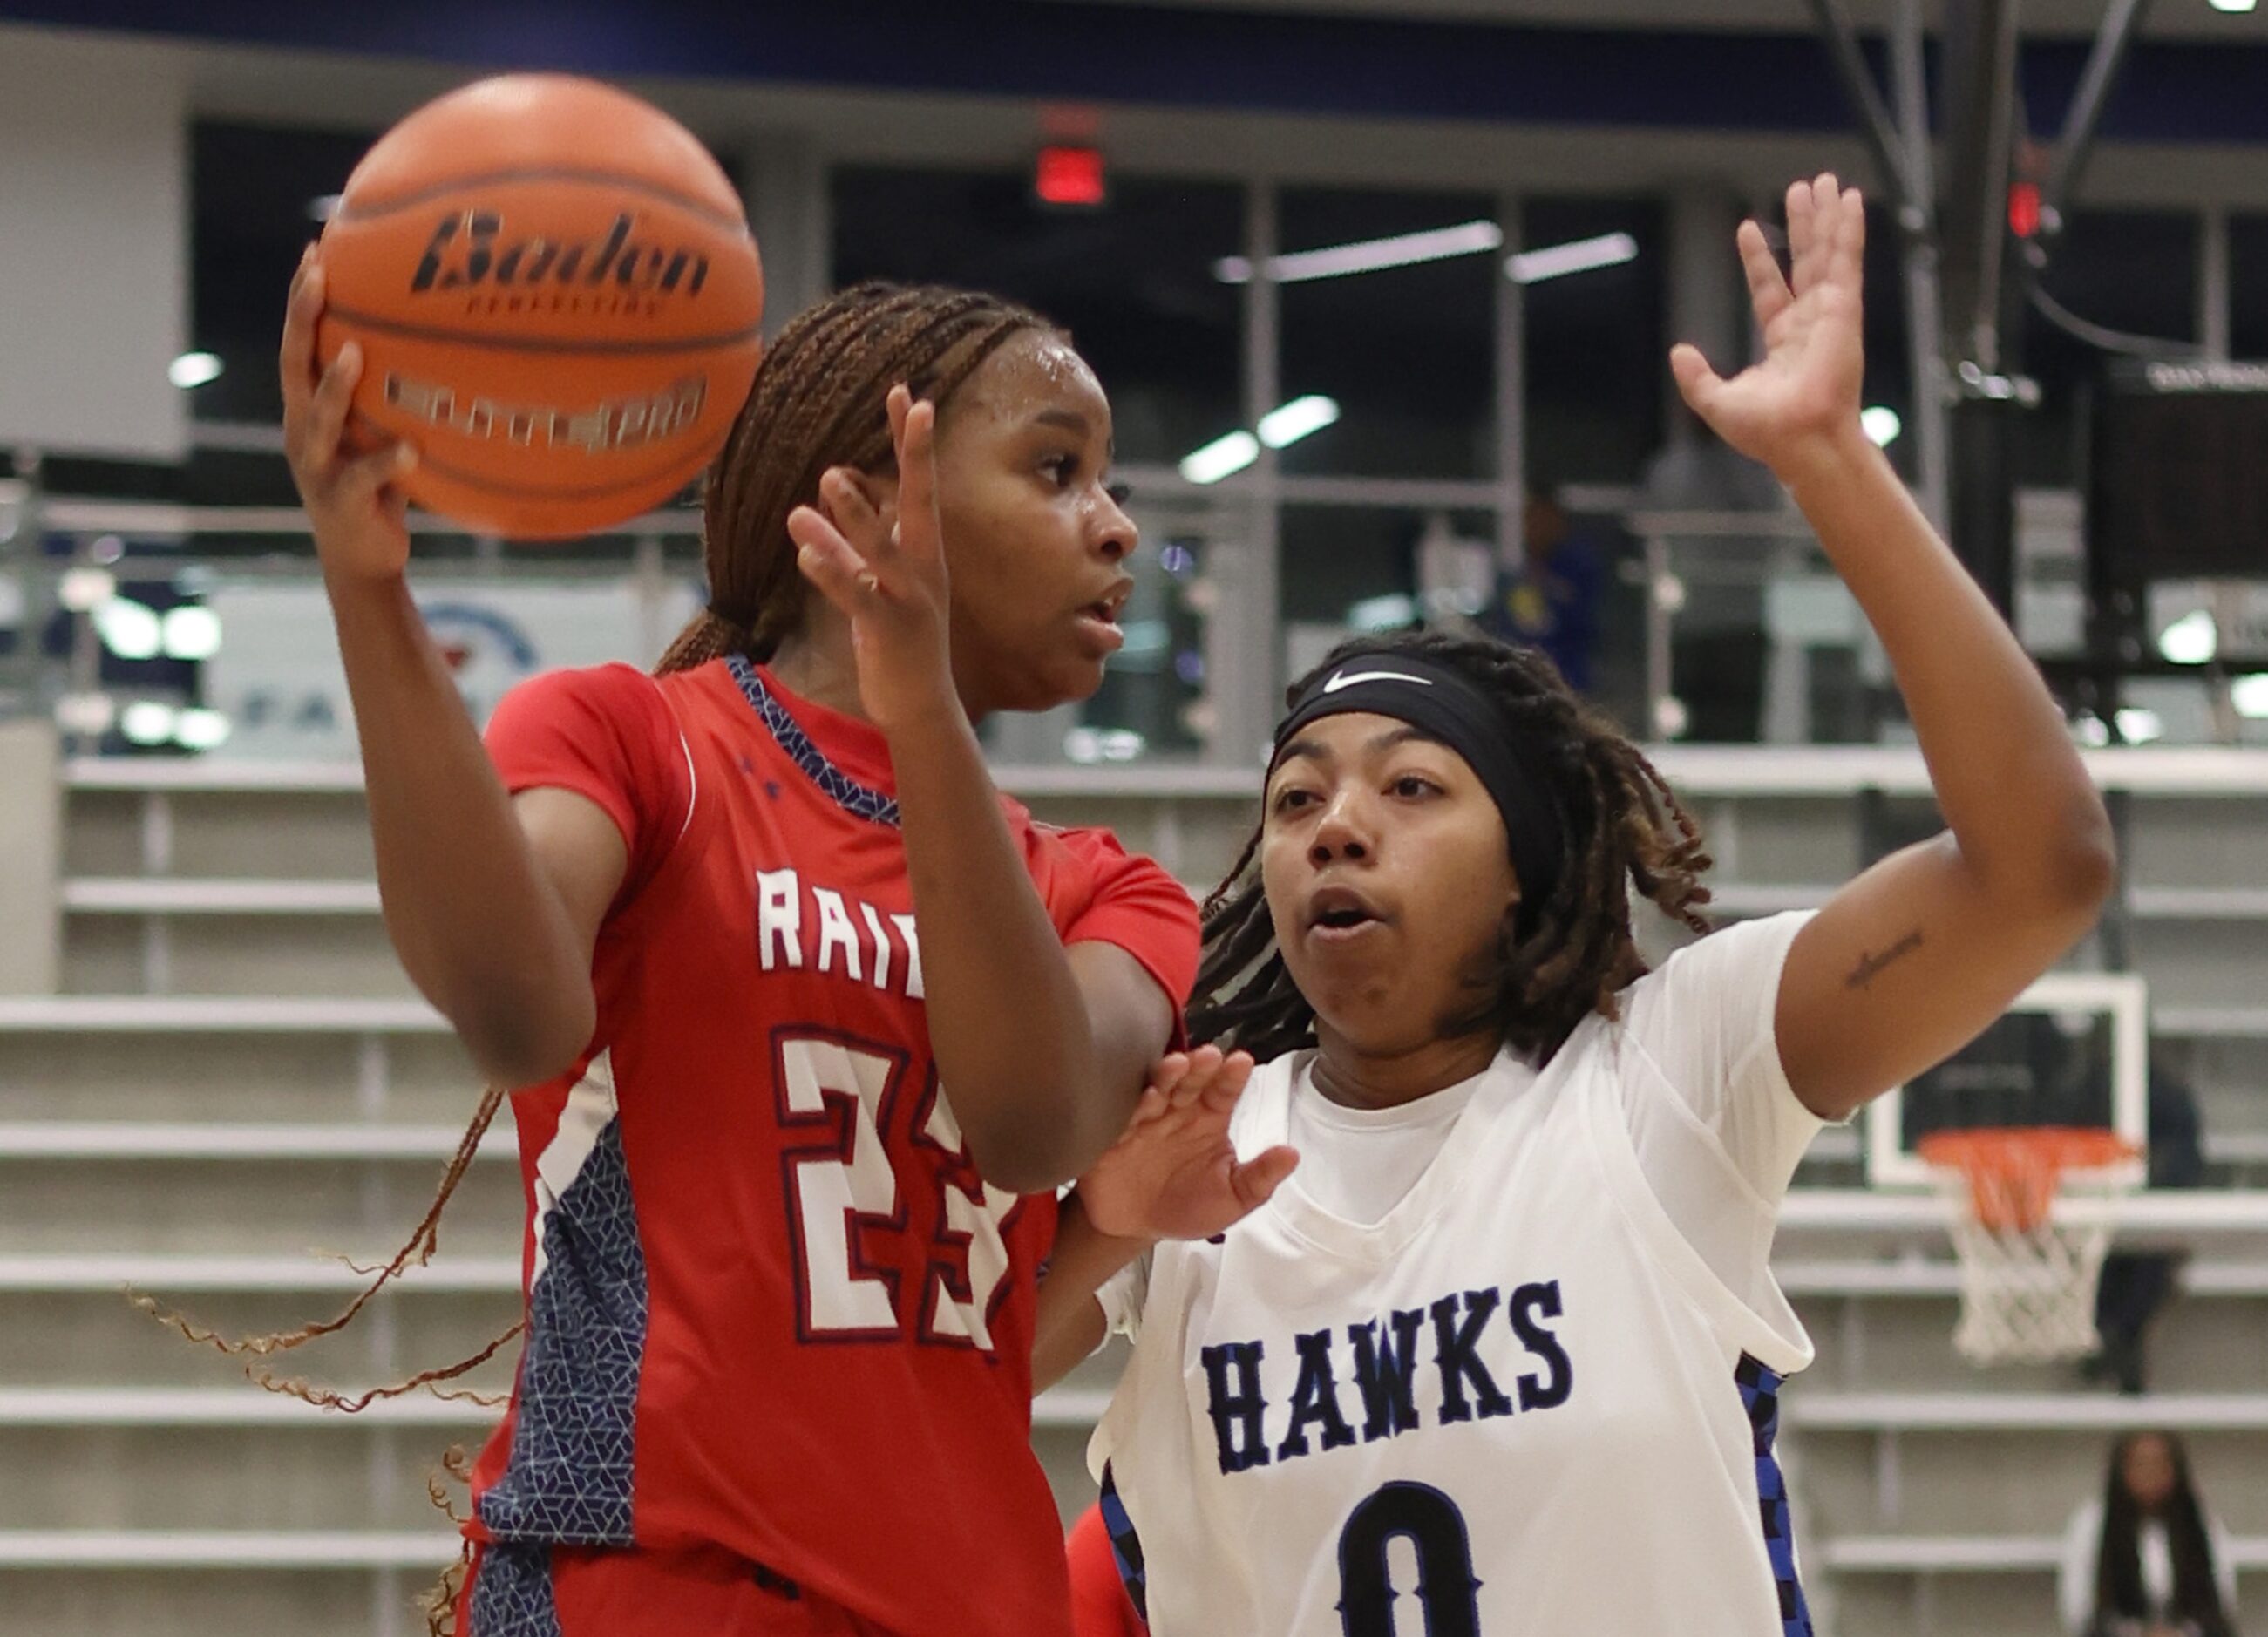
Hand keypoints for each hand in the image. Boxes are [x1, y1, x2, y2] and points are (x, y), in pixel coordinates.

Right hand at [281, 245, 418, 587]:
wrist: (362, 559)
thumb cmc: (377, 487)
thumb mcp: (375, 432)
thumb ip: (387, 396)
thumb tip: (436, 343)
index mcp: (308, 410)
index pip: (299, 344)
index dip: (301, 300)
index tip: (315, 251)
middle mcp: (303, 431)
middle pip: (294, 366)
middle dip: (303, 319)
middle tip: (319, 276)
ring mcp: (317, 467)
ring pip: (321, 418)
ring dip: (336, 384)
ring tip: (356, 350)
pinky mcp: (342, 502)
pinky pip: (365, 477)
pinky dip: (387, 460)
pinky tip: (412, 446)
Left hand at [785, 385, 957, 733]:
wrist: (922, 708)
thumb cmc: (899, 645)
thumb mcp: (874, 589)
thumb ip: (849, 550)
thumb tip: (818, 508)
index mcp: (925, 556)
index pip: (921, 489)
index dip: (915, 443)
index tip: (910, 396)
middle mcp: (924, 570)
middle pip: (920, 501)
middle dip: (915, 453)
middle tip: (907, 404)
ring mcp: (910, 600)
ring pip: (882, 548)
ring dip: (856, 513)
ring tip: (827, 476)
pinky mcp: (889, 631)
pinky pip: (857, 596)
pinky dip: (831, 571)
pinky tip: (805, 551)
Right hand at [1076, 1047, 1297, 1242]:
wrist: (1135, 1228)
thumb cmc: (1188, 1207)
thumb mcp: (1233, 1199)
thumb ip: (1260, 1178)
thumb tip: (1293, 1154)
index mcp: (1209, 1120)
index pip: (1224, 1091)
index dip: (1232, 1076)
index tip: (1241, 1062)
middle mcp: (1179, 1112)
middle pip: (1192, 1082)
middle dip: (1200, 1067)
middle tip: (1209, 1056)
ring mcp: (1147, 1121)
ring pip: (1159, 1090)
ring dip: (1168, 1076)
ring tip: (1178, 1065)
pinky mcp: (1116, 1135)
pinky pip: (1126, 1117)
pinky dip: (1135, 1106)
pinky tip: (1146, 1097)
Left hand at [1670, 173, 1868, 483]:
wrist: (1800, 441)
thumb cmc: (1767, 432)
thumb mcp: (1717, 402)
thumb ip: (1697, 377)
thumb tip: (1678, 351)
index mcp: (1783, 343)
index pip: (1769, 289)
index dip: (1759, 259)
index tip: (1748, 227)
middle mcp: (1809, 324)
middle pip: (1804, 262)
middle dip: (1803, 226)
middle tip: (1803, 189)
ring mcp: (1830, 314)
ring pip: (1826, 254)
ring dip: (1825, 217)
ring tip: (1825, 182)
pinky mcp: (1844, 309)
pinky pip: (1846, 261)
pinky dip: (1848, 229)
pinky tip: (1849, 201)